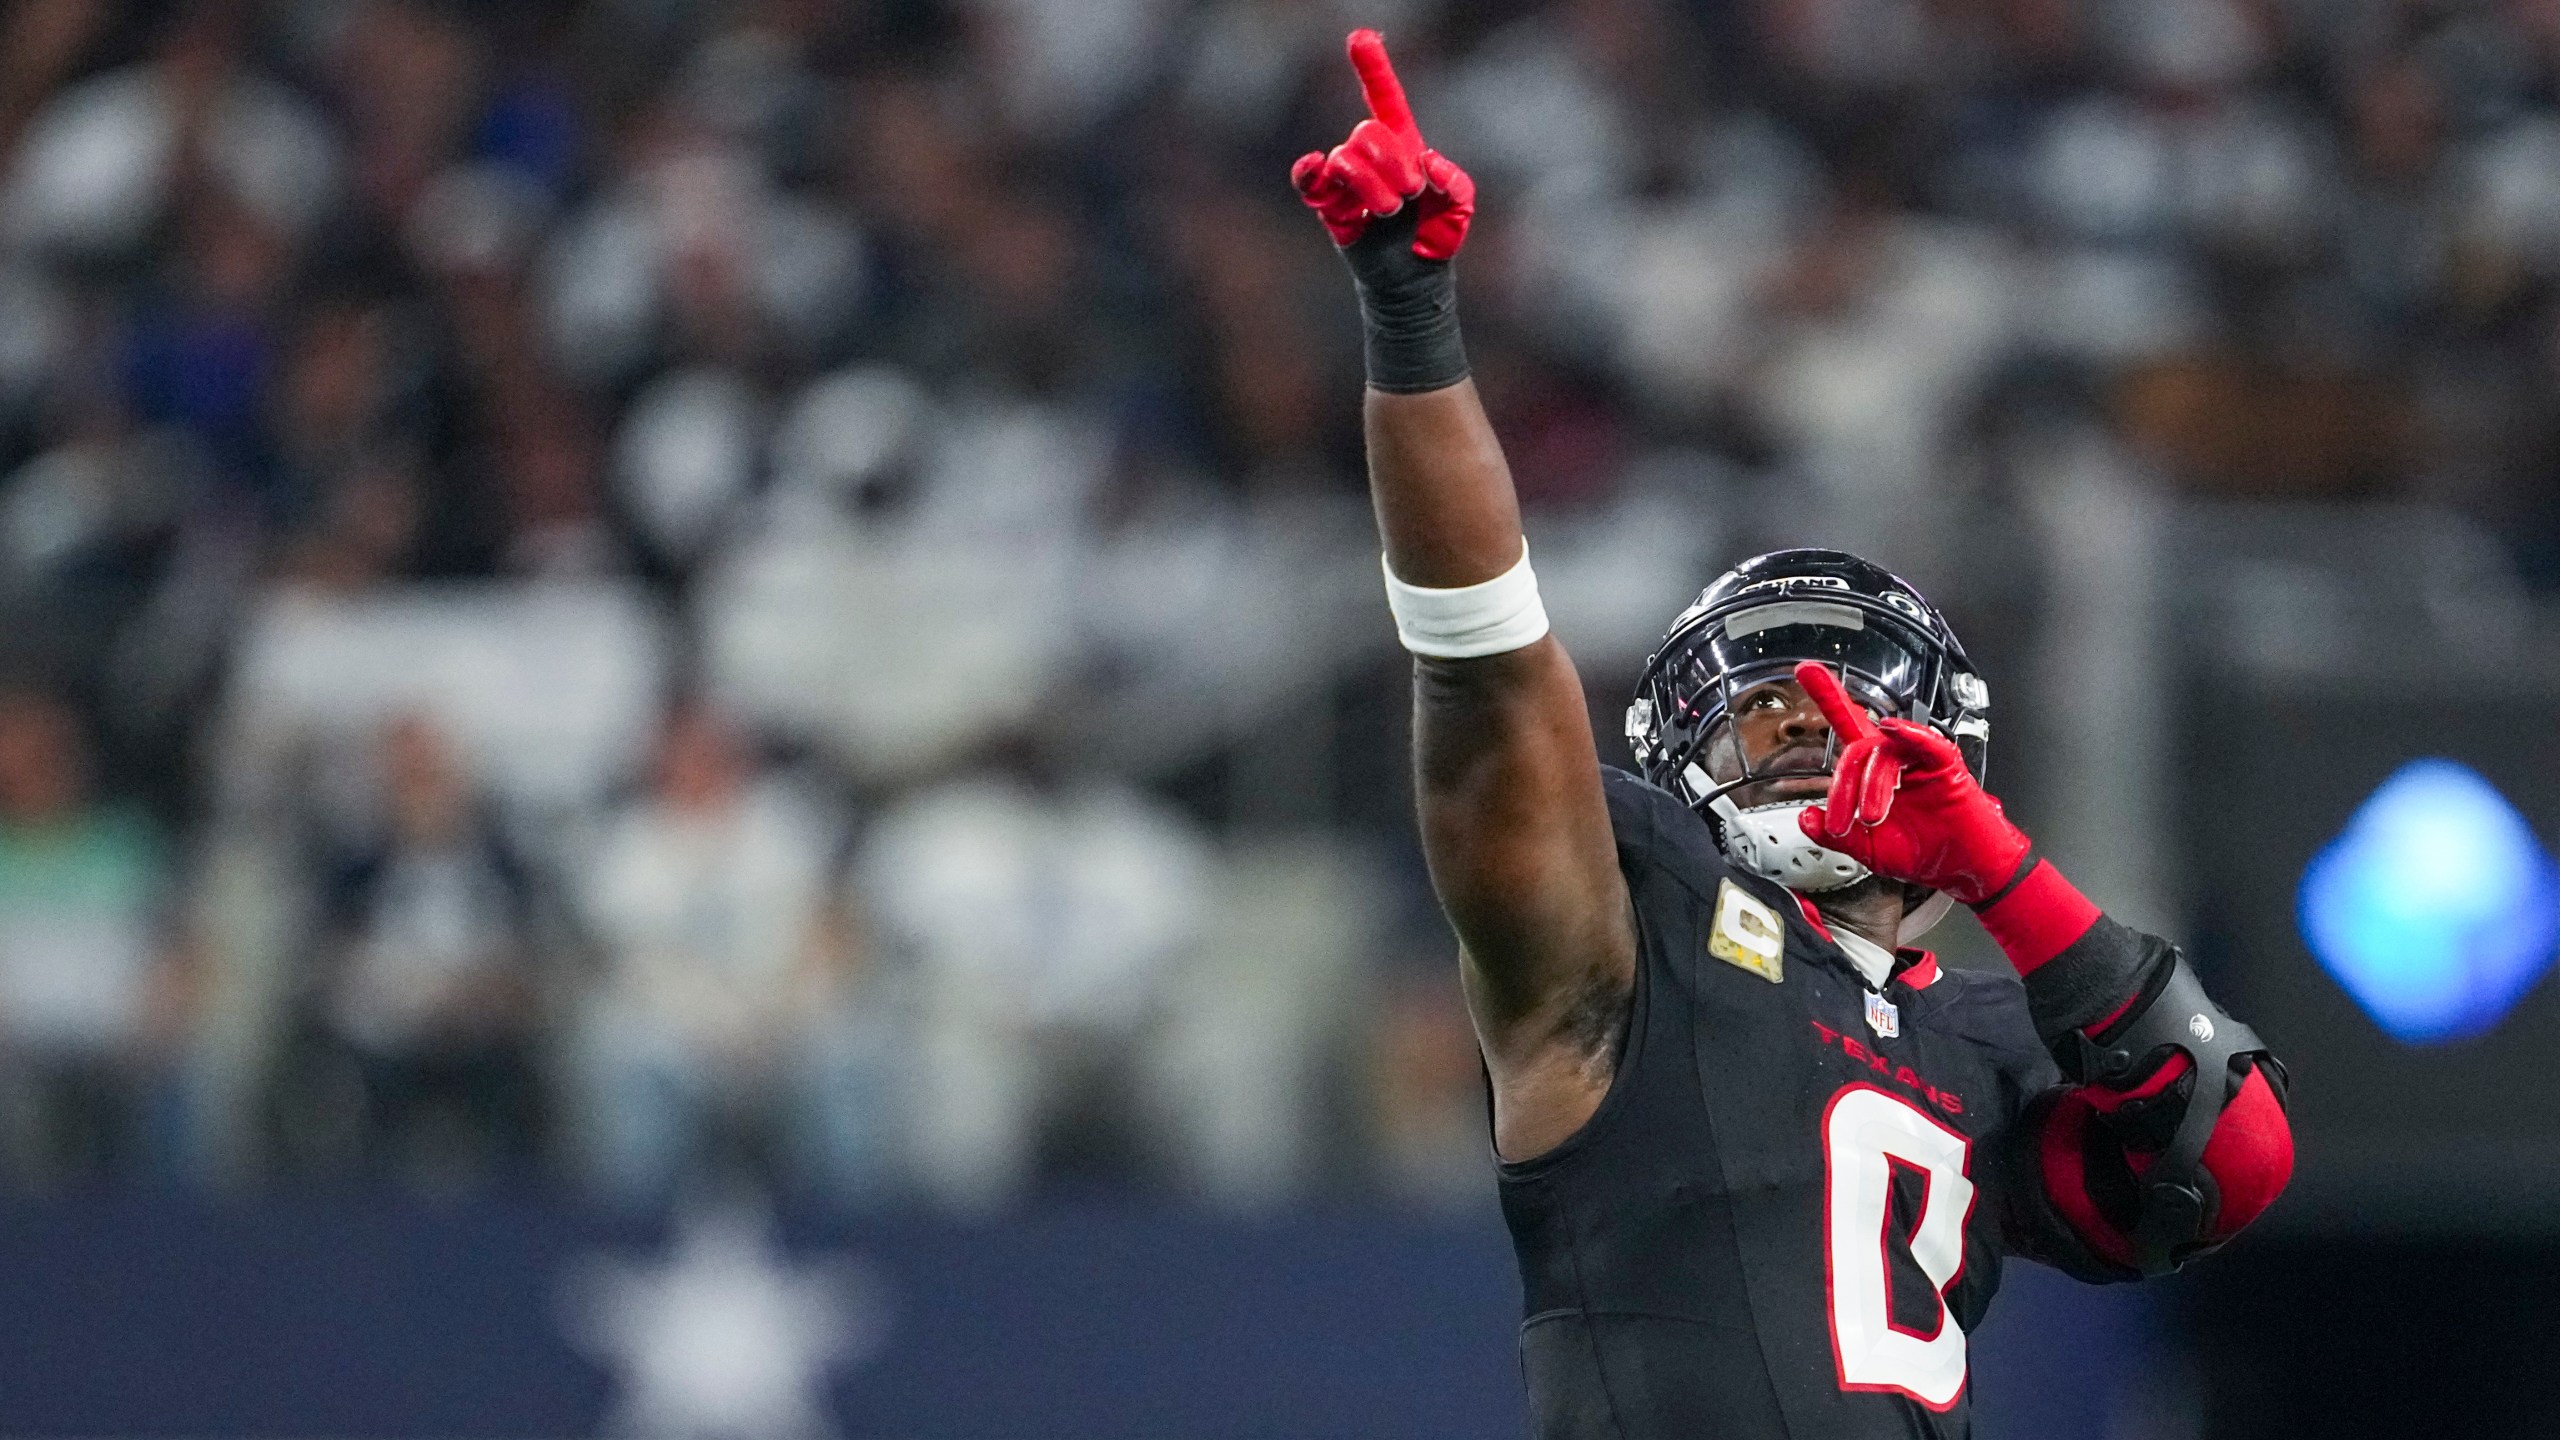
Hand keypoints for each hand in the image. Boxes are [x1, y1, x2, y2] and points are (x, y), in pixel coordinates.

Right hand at [1291, 29, 1474, 263]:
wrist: (1414, 280)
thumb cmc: (1436, 236)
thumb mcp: (1460, 206)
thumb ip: (1454, 181)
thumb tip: (1426, 163)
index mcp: (1403, 145)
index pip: (1384, 99)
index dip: (1372, 68)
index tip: (1360, 37)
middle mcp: (1371, 156)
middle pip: (1367, 131)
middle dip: (1392, 163)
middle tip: (1409, 195)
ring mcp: (1347, 180)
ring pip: (1346, 158)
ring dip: (1374, 186)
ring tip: (1390, 212)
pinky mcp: (1328, 207)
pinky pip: (1309, 181)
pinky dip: (1310, 173)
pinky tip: (1317, 167)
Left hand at [1792, 660, 2030, 905]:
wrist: (1963, 870)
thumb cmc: (1923, 855)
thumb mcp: (1868, 850)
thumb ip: (1836, 836)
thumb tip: (1807, 819)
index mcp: (1875, 775)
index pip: (1848, 727)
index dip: (1829, 697)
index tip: (1806, 670)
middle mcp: (1895, 761)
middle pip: (1858, 749)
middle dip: (1844, 786)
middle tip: (1843, 822)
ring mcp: (1920, 761)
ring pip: (1885, 751)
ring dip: (1872, 784)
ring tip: (1872, 817)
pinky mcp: (1945, 765)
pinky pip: (1926, 742)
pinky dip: (1909, 732)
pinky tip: (1892, 728)